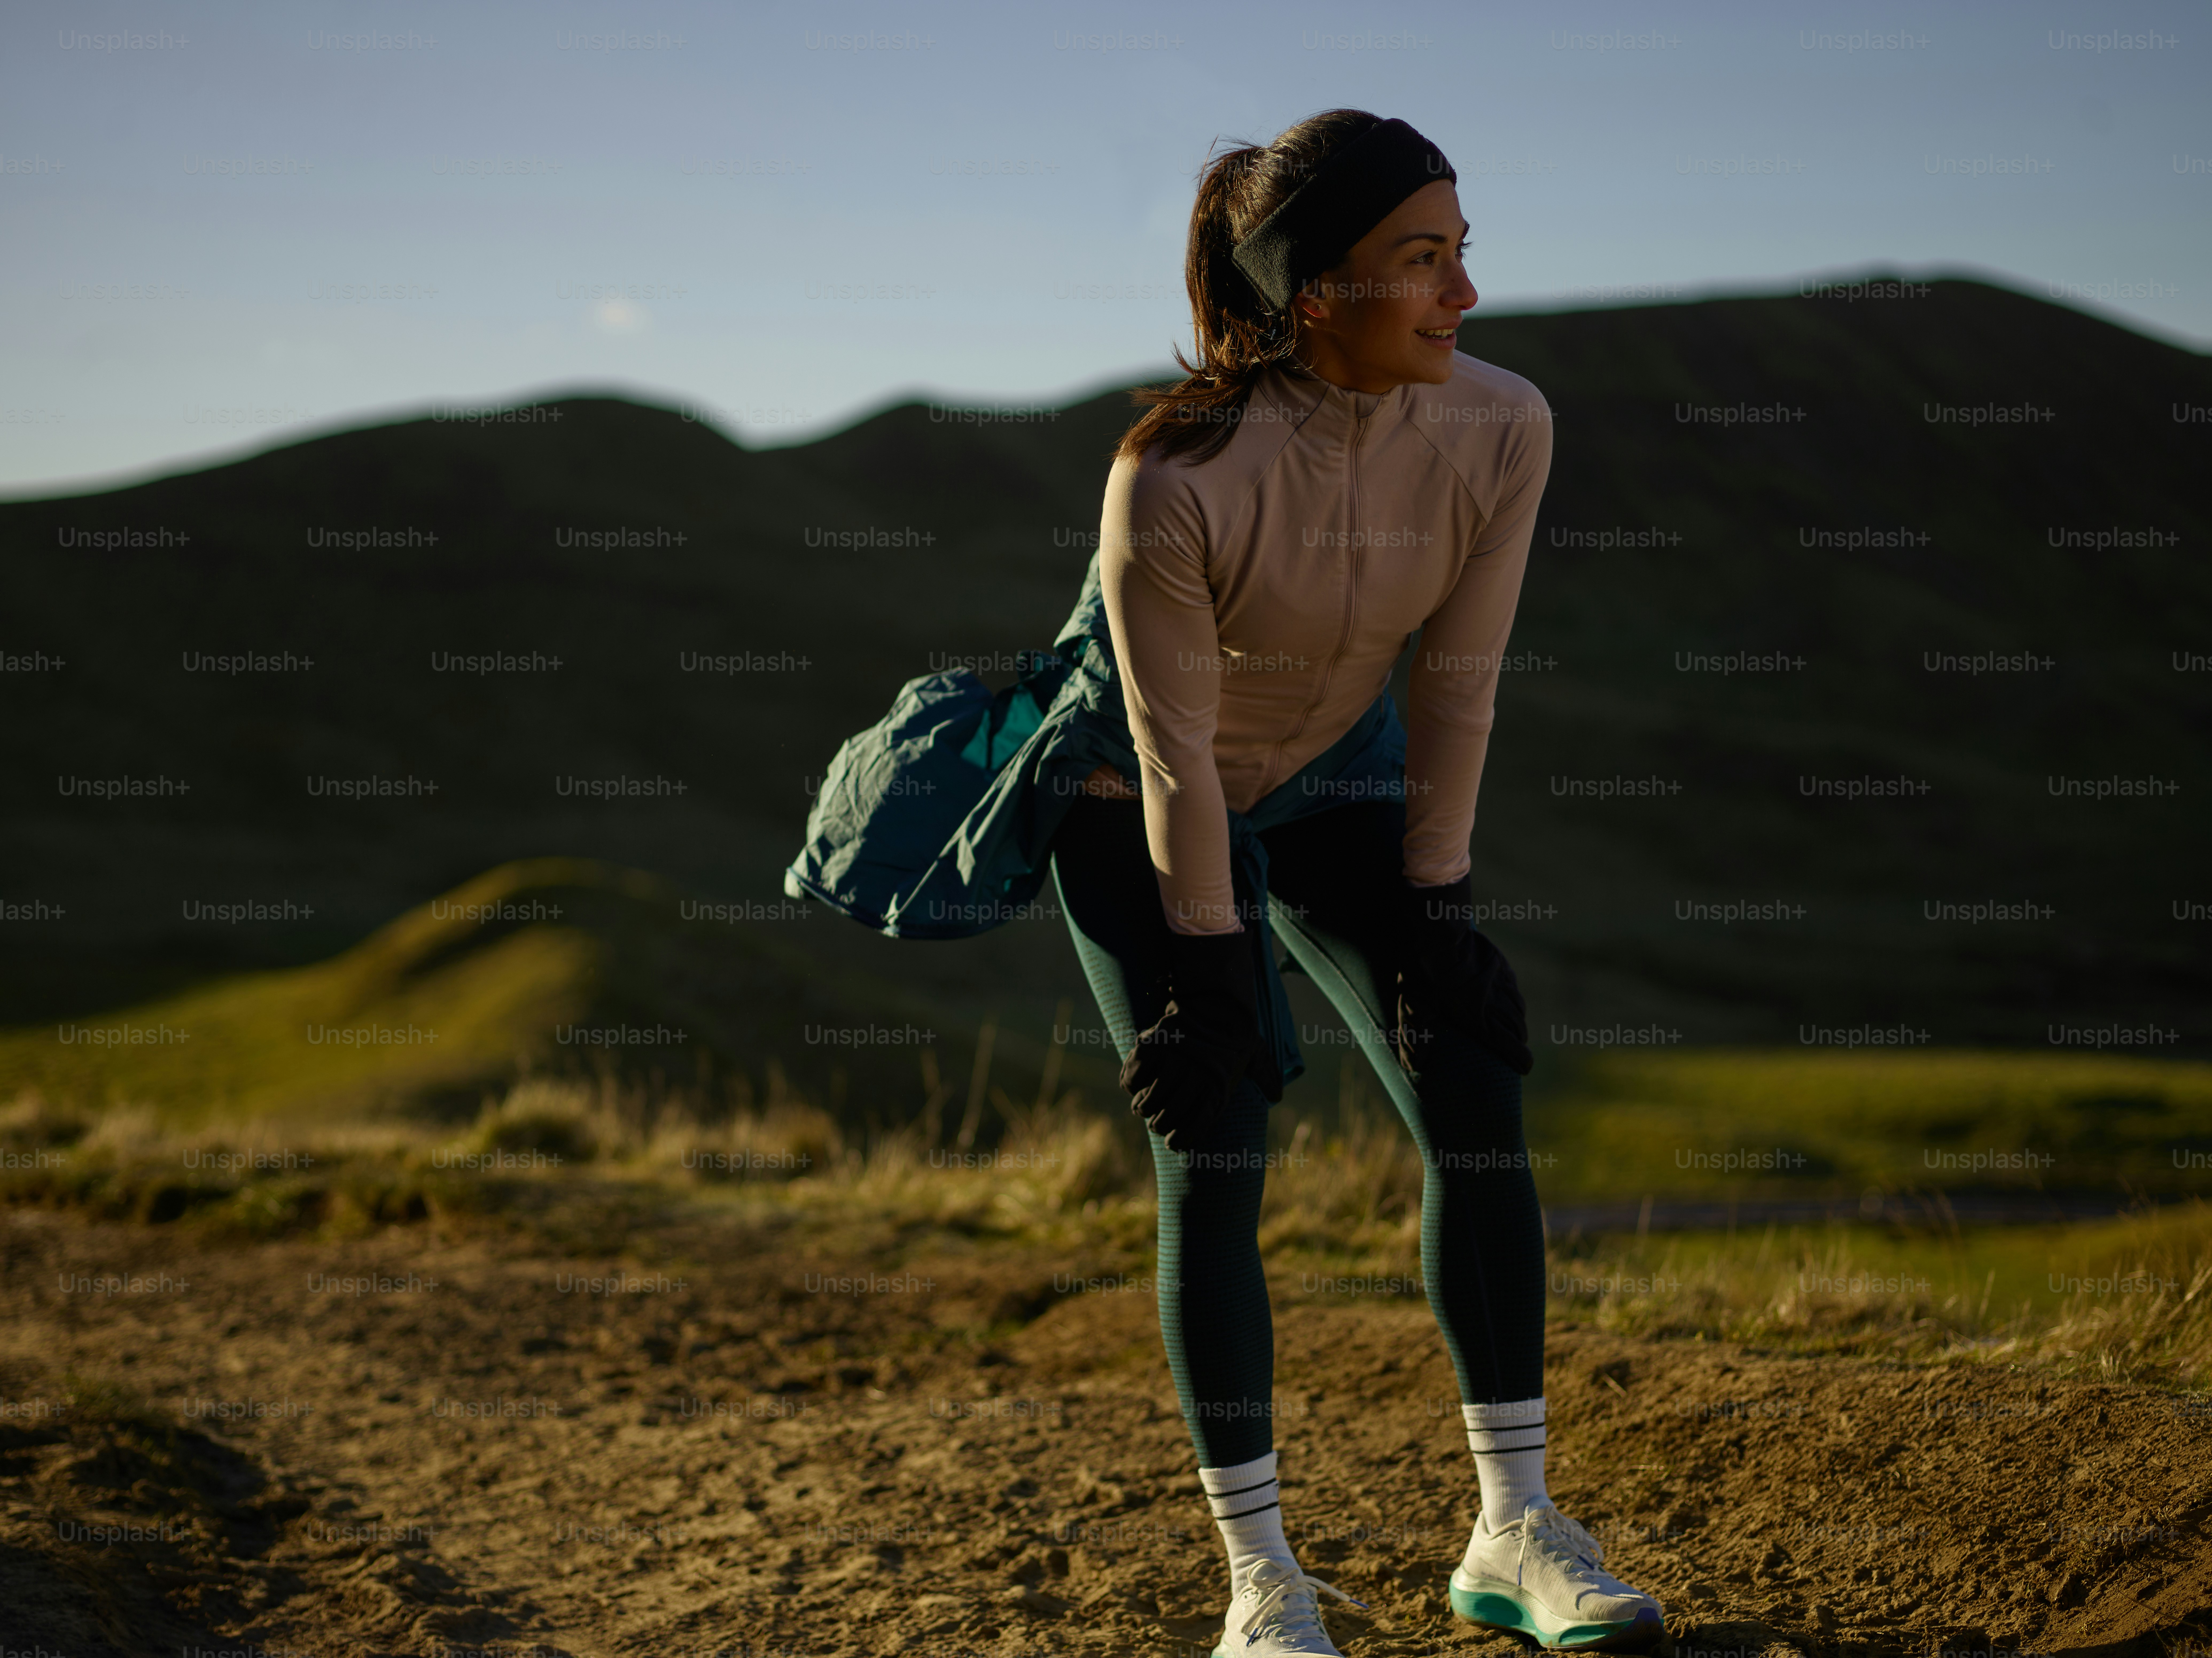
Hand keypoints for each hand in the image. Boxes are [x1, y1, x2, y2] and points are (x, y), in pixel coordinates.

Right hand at [1120, 927, 1259, 1149]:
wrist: (1215, 995)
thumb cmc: (1234, 1029)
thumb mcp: (1255, 1051)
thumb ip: (1265, 1074)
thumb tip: (1276, 1095)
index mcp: (1220, 1085)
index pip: (1196, 1125)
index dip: (1182, 1139)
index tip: (1173, 1142)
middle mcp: (1198, 1075)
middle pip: (1168, 1117)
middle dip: (1160, 1124)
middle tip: (1157, 1121)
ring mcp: (1175, 1059)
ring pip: (1149, 1102)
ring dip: (1143, 1107)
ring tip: (1143, 1105)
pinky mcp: (1153, 1044)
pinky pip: (1133, 1079)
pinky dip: (1131, 1084)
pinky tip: (1136, 1083)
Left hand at [1393, 871, 1532, 1076]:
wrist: (1437, 933)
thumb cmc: (1424, 975)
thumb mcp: (1414, 1010)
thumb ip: (1415, 1040)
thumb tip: (1414, 1067)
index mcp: (1482, 1020)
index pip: (1515, 1048)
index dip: (1521, 1062)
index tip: (1522, 1068)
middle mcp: (1499, 1003)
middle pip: (1519, 1030)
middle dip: (1517, 1043)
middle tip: (1510, 1050)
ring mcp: (1502, 982)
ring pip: (1519, 1009)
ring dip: (1515, 1021)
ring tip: (1506, 1028)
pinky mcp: (1501, 964)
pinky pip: (1512, 987)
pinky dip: (1511, 999)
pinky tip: (1502, 999)